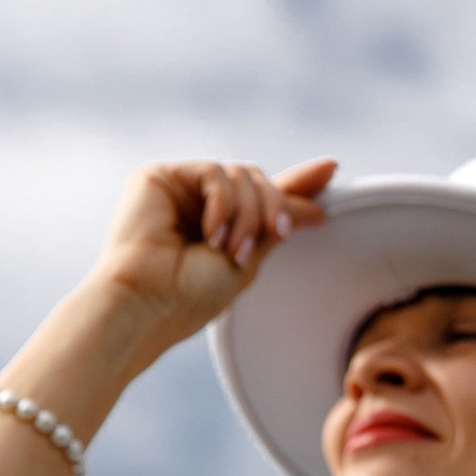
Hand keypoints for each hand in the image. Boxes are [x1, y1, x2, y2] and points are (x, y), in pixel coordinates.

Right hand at [92, 157, 335, 352]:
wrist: (144, 305)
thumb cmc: (187, 298)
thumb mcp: (248, 260)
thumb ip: (276, 225)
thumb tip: (318, 201)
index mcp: (216, 226)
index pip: (261, 197)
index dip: (296, 186)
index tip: (332, 171)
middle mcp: (197, 204)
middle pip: (257, 181)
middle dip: (272, 209)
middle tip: (271, 239)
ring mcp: (178, 189)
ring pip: (241, 175)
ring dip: (248, 213)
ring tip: (230, 250)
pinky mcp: (159, 177)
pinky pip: (215, 172)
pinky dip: (223, 203)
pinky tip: (210, 233)